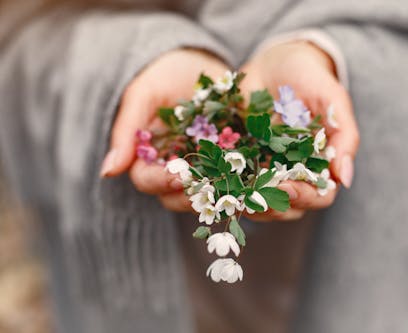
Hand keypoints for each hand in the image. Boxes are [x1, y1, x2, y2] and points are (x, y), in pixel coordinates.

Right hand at [100, 48, 228, 211]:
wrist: (202, 62)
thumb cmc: (167, 73)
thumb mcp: (144, 94)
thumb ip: (126, 130)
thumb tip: (107, 172)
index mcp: (149, 156)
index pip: (147, 180)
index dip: (161, 181)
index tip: (179, 177)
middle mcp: (174, 168)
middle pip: (176, 196)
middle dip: (194, 193)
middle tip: (213, 184)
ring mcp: (203, 168)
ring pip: (206, 194)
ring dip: (221, 194)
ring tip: (238, 187)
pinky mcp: (230, 163)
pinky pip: (235, 180)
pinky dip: (244, 182)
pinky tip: (257, 179)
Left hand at [239, 41, 359, 221]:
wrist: (273, 60)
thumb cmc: (308, 75)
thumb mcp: (331, 98)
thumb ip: (344, 135)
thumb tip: (347, 178)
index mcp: (319, 164)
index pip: (319, 195)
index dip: (304, 196)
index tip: (285, 185)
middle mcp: (293, 173)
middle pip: (288, 207)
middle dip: (271, 205)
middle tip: (252, 195)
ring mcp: (264, 170)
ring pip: (259, 202)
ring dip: (245, 203)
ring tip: (229, 192)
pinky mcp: (239, 161)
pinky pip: (232, 183)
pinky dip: (223, 186)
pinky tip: (212, 179)